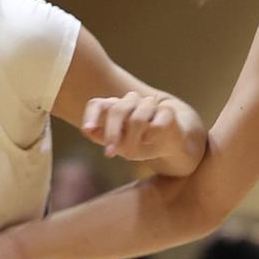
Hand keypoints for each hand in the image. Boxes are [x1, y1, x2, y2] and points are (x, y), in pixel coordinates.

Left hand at [81, 90, 206, 171]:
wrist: (171, 145)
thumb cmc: (141, 143)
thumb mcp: (120, 145)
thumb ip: (103, 137)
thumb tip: (87, 130)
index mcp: (117, 108)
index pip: (99, 104)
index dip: (91, 115)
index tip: (86, 130)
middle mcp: (132, 102)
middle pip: (118, 109)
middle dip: (112, 134)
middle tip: (110, 154)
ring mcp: (150, 105)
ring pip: (137, 118)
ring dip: (132, 140)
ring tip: (131, 155)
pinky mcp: (168, 113)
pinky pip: (157, 123)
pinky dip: (151, 136)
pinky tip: (150, 141)